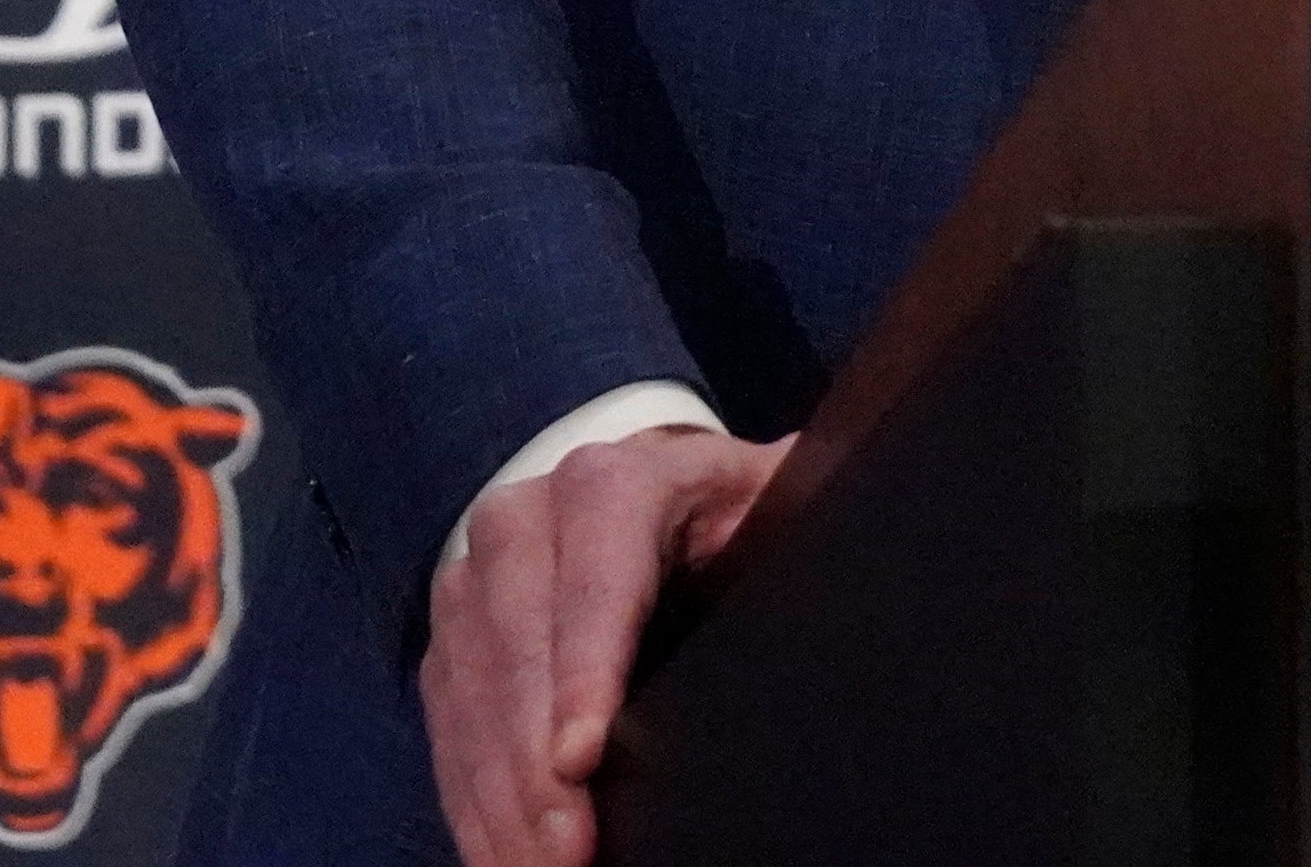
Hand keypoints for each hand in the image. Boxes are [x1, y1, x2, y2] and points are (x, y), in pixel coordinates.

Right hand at [424, 424, 789, 866]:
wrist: (631, 490)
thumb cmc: (720, 512)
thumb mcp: (766, 497)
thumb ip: (801, 513)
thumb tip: (862, 531)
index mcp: (614, 482)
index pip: (596, 579)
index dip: (584, 669)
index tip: (584, 756)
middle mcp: (526, 522)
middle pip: (518, 646)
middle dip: (535, 761)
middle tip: (566, 852)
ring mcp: (474, 581)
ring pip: (473, 695)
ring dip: (500, 796)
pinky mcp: (449, 639)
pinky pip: (448, 728)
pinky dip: (473, 802)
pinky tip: (503, 858)